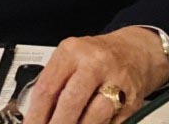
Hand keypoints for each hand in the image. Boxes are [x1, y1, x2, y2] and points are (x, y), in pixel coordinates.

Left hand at [24, 27, 168, 123]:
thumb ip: (53, 87)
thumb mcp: (70, 61)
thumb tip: (36, 119)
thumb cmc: (95, 59)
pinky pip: (112, 123)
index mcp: (73, 52)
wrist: (133, 52)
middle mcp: (96, 63)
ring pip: (95, 115)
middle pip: (71, 101)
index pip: (47, 88)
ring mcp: (117, 80)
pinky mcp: (132, 99)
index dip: (35, 116)